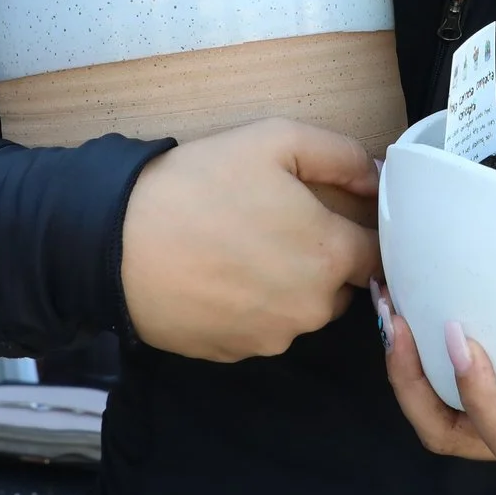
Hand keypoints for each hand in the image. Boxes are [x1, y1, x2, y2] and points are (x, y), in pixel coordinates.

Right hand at [120, 118, 380, 362]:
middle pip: (343, 284)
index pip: (378, 253)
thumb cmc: (198, 185)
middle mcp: (312, 308)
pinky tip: (222, 277)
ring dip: (290, 285)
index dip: (365, 230)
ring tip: (245, 249)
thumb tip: (379, 179)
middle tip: (280, 225)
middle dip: (325, 258)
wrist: (115, 244)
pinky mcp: (235, 354)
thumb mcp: (275, 140)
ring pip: (303, 309)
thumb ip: (342, 157)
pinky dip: (253, 307)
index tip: (340, 214)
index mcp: (331, 256)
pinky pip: (263, 328)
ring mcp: (273, 338)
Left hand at [377, 285, 495, 479]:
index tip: (460, 334)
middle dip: (411, 384)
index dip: (475, 395)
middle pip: (450, 433)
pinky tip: (425, 288)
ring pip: (442, 408)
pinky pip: (459, 373)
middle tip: (396, 318)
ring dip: (407, 364)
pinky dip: (430, 343)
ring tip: (391, 301)